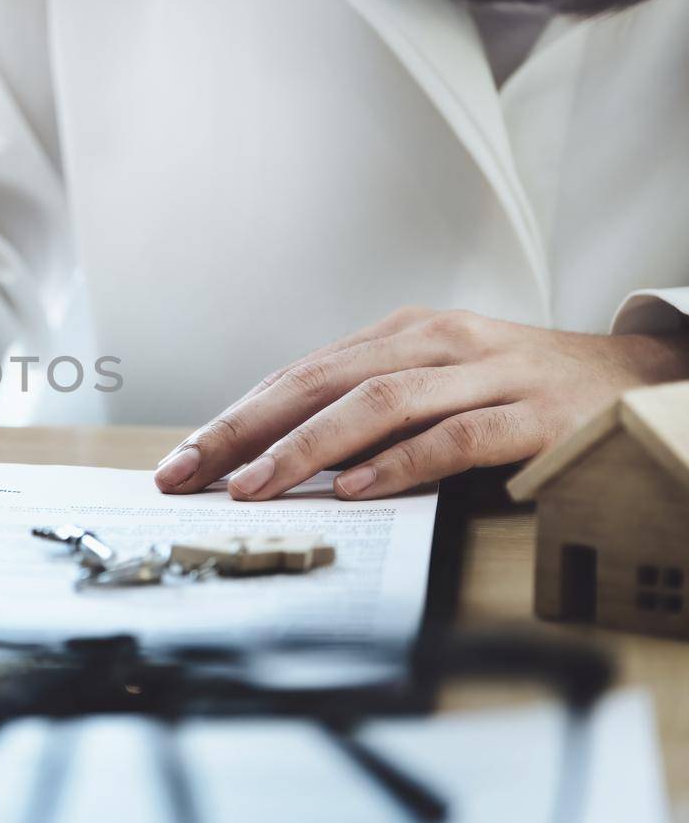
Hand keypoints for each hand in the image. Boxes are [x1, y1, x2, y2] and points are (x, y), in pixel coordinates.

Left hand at [154, 307, 688, 500]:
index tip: (184, 459)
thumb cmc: (522, 387)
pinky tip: (356, 489)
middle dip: (244, 430)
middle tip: (190, 473)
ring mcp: (486, 373)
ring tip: (253, 487)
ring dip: (305, 449)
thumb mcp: (438, 380)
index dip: (236, 416)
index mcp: (403, 334)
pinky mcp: (532, 413)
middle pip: (319, 382)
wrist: (638, 377)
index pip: (300, 374)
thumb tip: (277, 452)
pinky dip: (400, 463)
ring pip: (376, 404)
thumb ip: (368, 406)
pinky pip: (455, 437)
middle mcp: (436, 342)